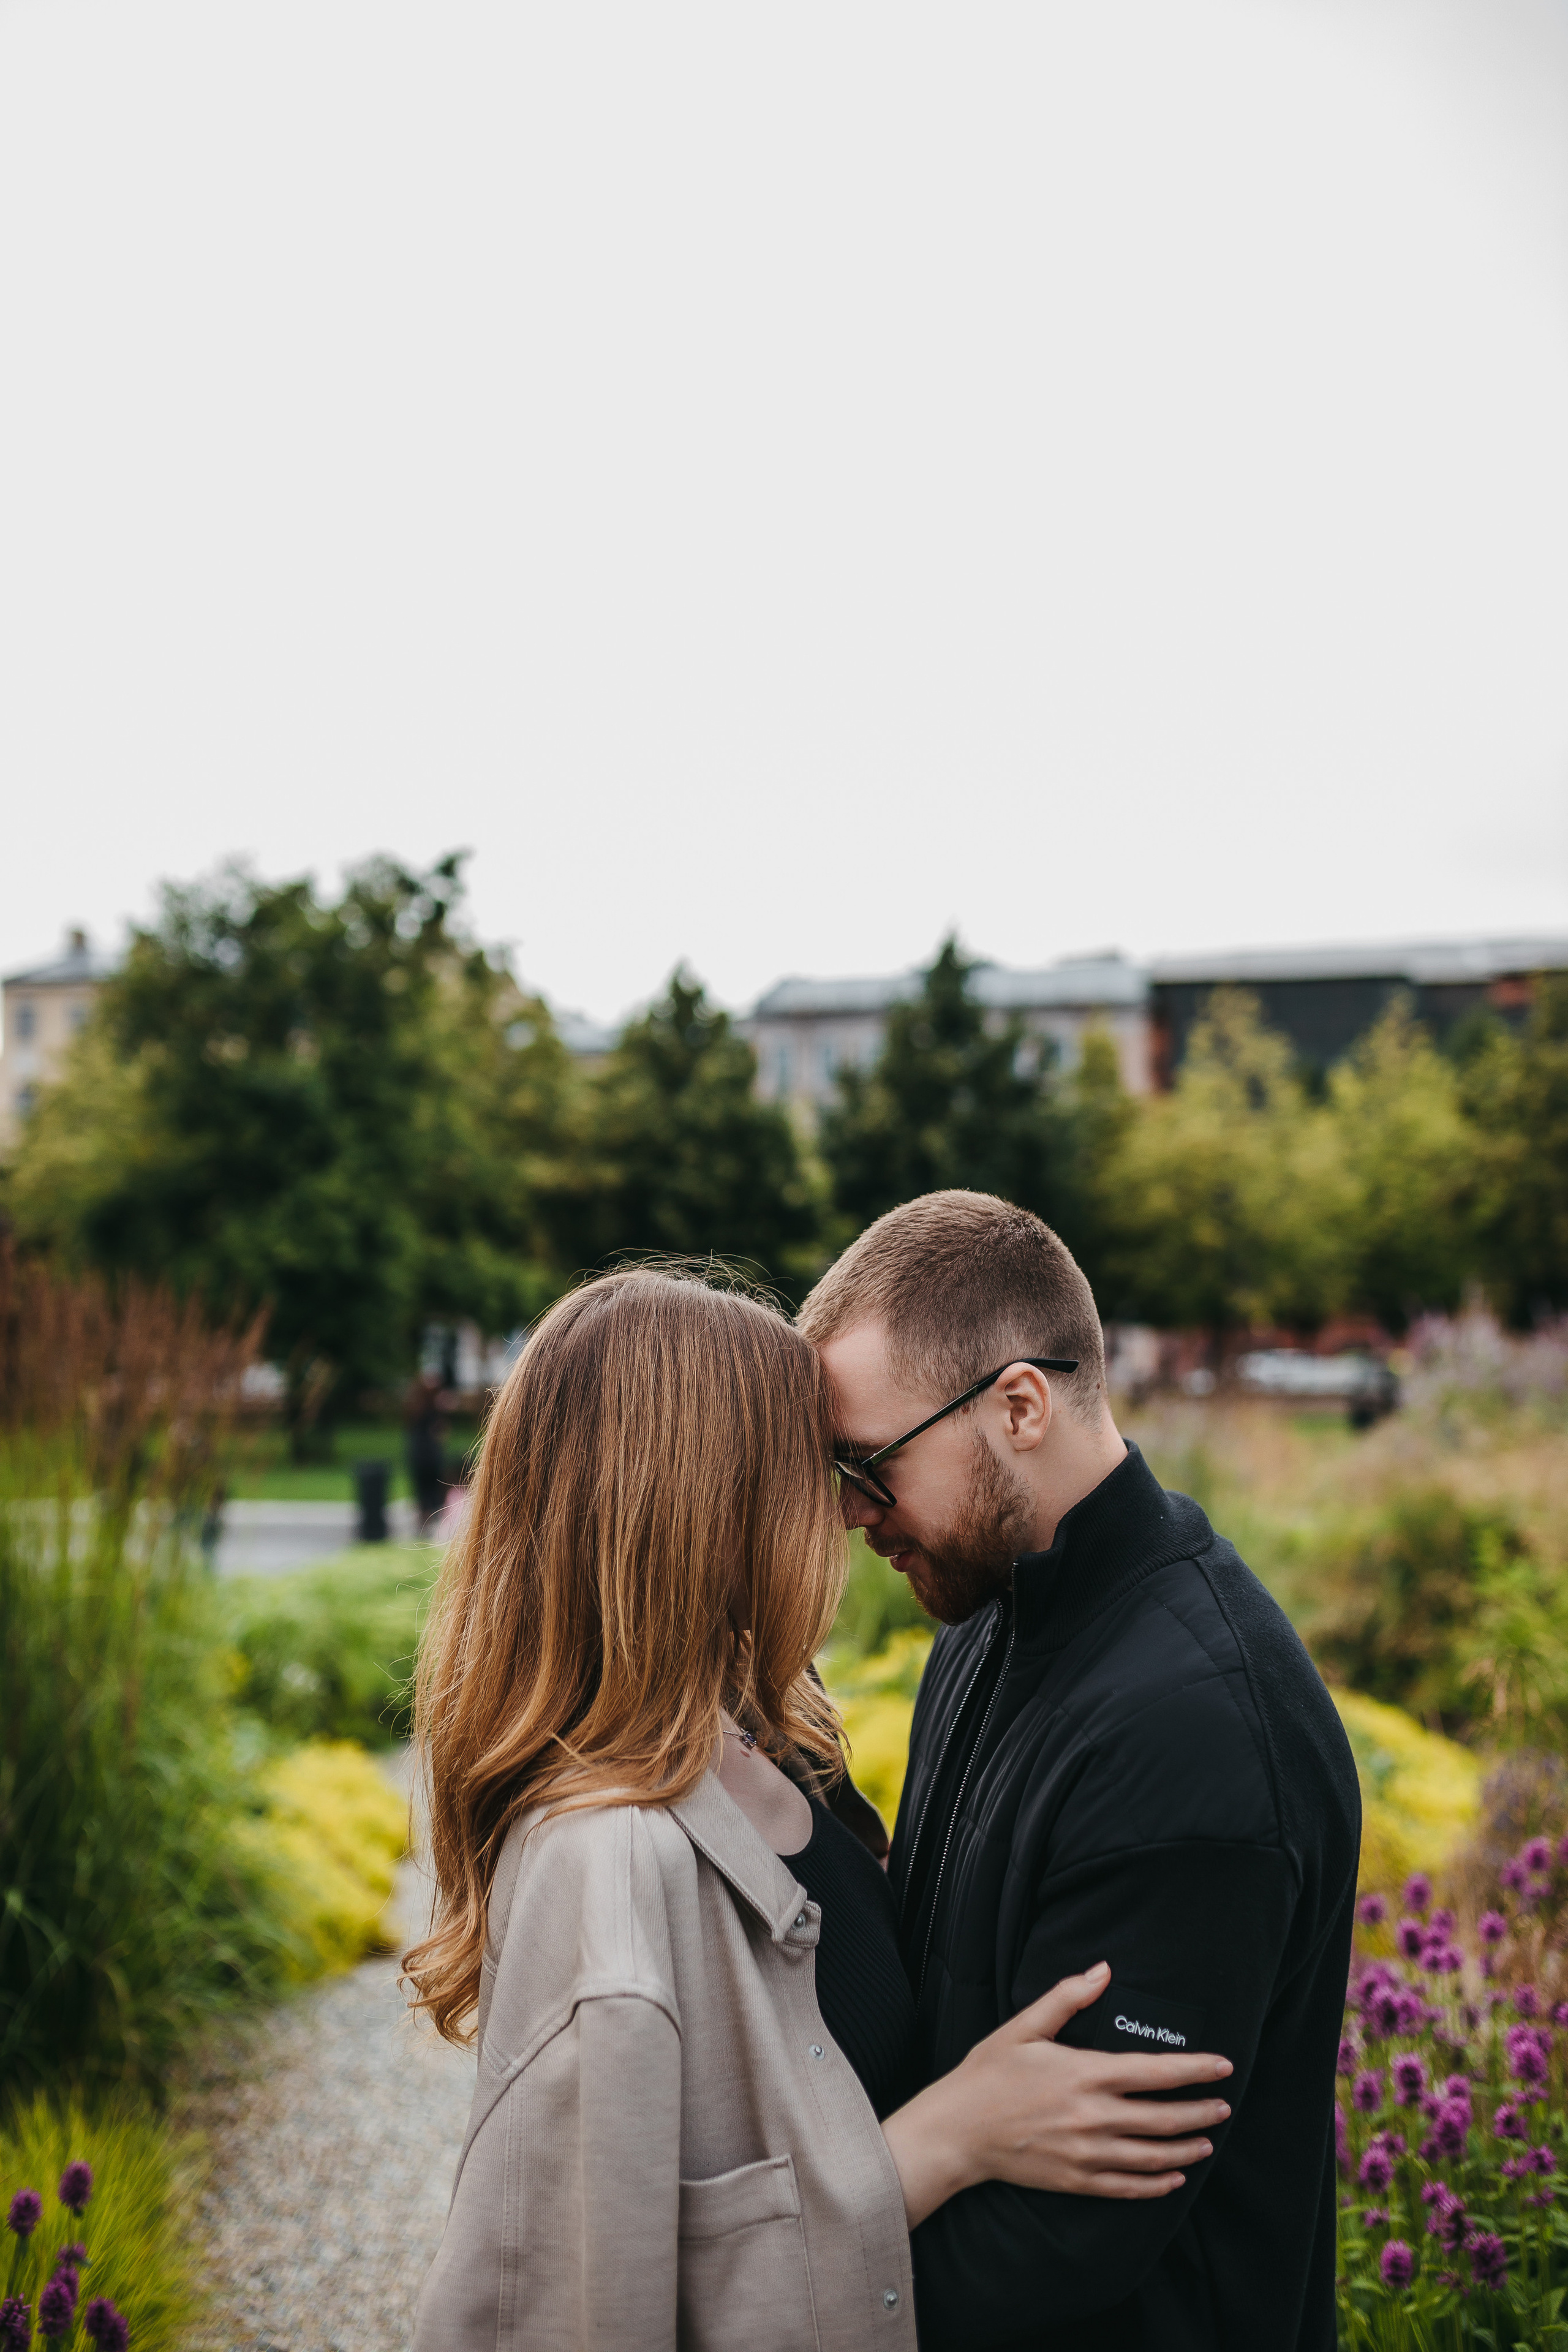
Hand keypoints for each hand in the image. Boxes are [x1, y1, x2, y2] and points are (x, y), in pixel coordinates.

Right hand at [881, 1962, 1232, 2228]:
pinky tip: (1173, 2179)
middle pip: (1163, 2118)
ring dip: (1186, 2149)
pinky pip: (1128, 2187)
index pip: (1155, 2071)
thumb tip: (1103, 1970)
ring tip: (1207, 2141)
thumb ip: (1067, 1998)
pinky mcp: (1076, 2181)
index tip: (1223, 2067)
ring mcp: (1087, 2154)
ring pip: (1152, 2156)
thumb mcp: (1023, 2027)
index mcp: (1084, 2073)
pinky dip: (1157, 2185)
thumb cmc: (988, 2074)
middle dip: (1200, 2111)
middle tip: (1224, 2106)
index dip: (1195, 2069)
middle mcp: (1093, 2117)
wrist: (957, 2132)